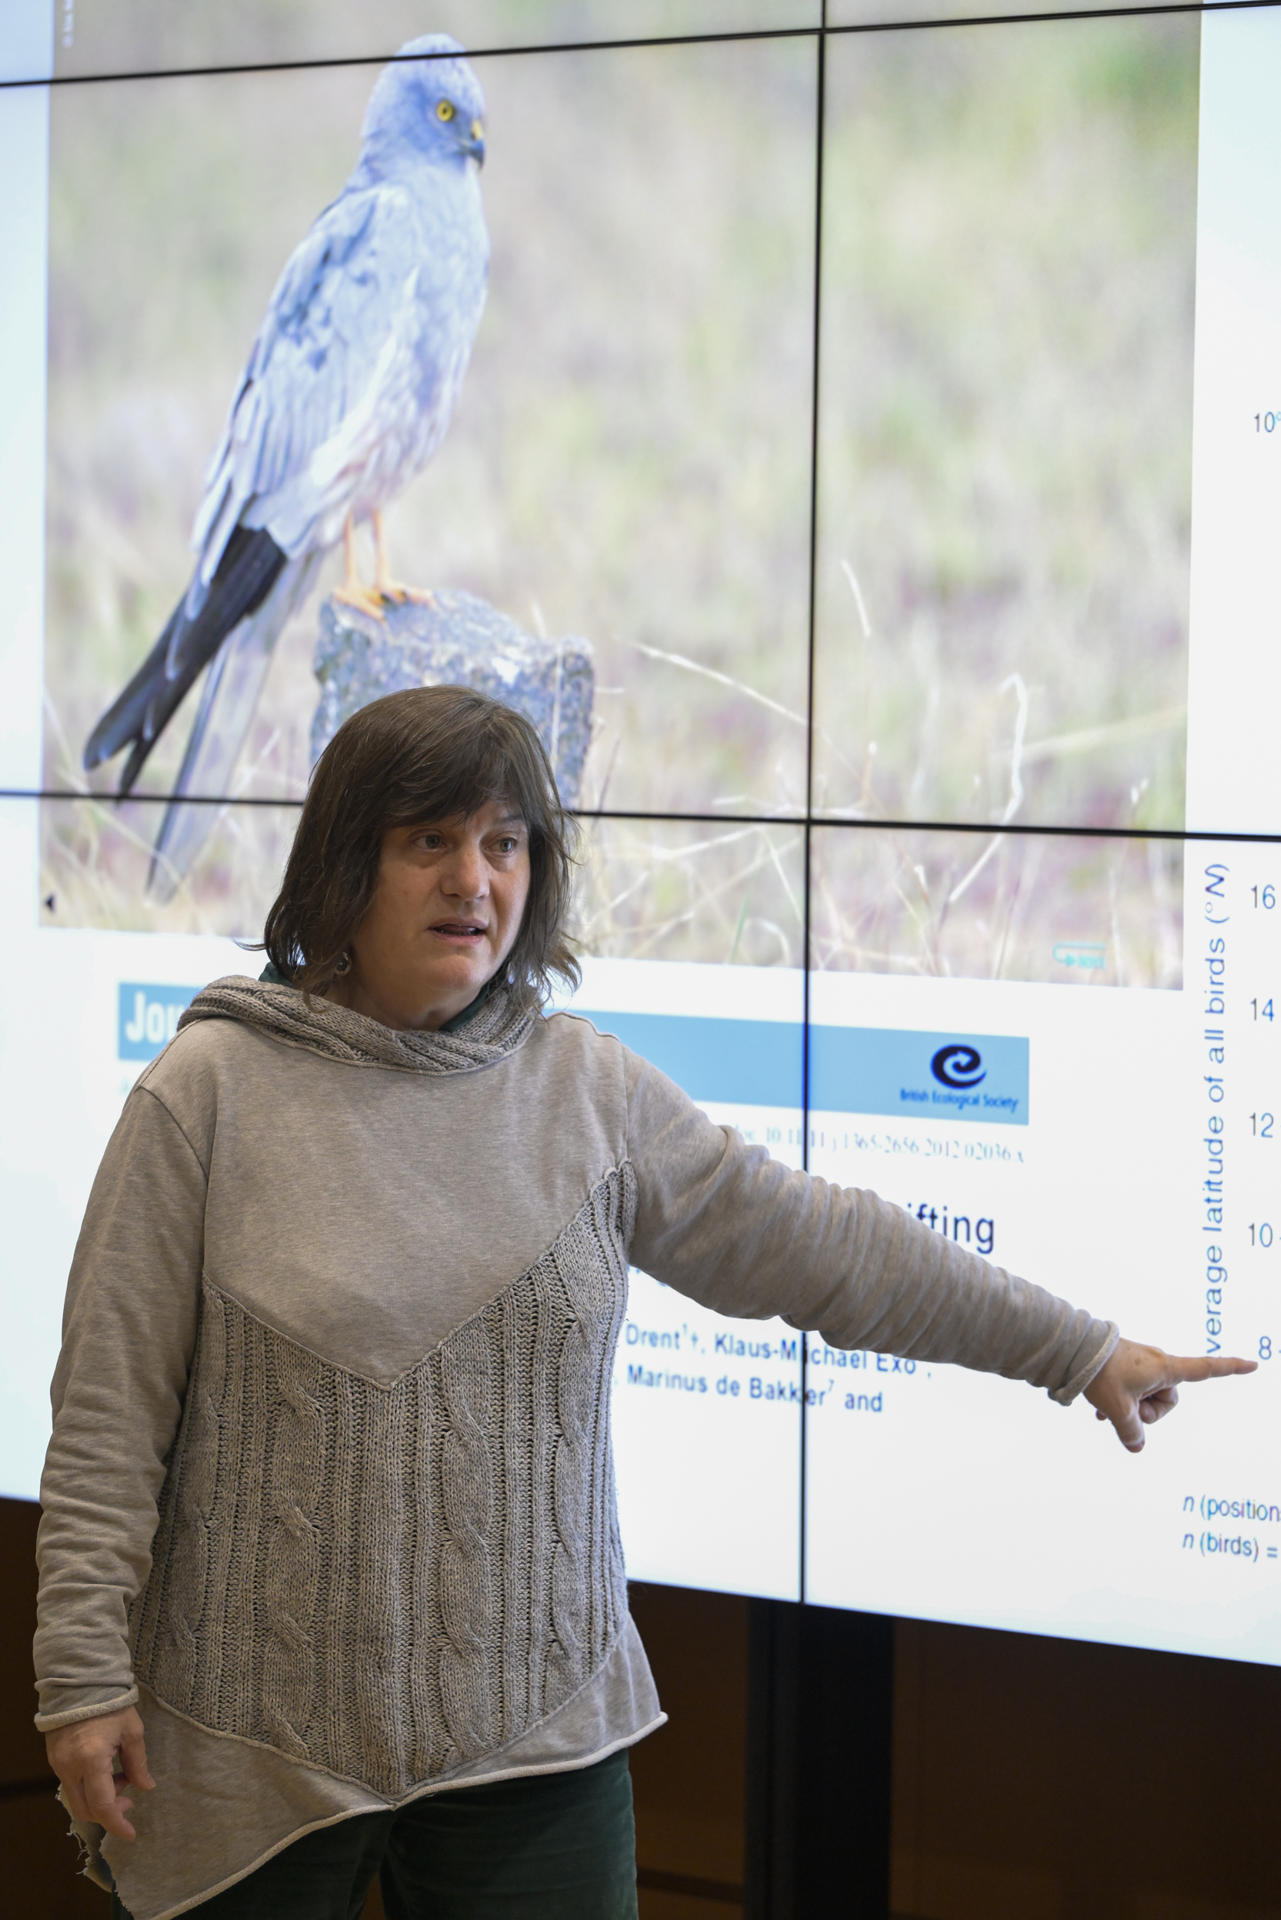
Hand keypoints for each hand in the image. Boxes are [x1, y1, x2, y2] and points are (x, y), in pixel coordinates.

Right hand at [46, 1706, 154, 1840]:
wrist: (80, 1683)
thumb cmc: (111, 1704)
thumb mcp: (132, 1731)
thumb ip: (138, 1763)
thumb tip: (146, 1787)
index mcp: (92, 1759)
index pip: (102, 1804)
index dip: (117, 1823)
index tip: (131, 1834)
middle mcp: (71, 1767)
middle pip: (85, 1809)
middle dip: (109, 1812)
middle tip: (130, 1801)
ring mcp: (59, 1765)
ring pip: (77, 1800)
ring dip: (99, 1799)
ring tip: (120, 1779)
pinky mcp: (54, 1760)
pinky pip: (71, 1786)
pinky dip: (89, 1788)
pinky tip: (106, 1772)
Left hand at [1084, 1338, 1256, 1451]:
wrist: (1073, 1350)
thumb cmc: (1101, 1375)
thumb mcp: (1118, 1410)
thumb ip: (1132, 1433)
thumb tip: (1137, 1445)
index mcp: (1165, 1369)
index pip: (1206, 1370)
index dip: (1230, 1369)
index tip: (1254, 1364)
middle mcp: (1157, 1364)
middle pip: (1167, 1401)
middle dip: (1148, 1412)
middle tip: (1125, 1407)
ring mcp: (1141, 1365)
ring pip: (1146, 1400)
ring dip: (1130, 1407)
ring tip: (1107, 1404)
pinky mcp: (1126, 1367)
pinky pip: (1133, 1393)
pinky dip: (1120, 1403)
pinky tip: (1099, 1412)